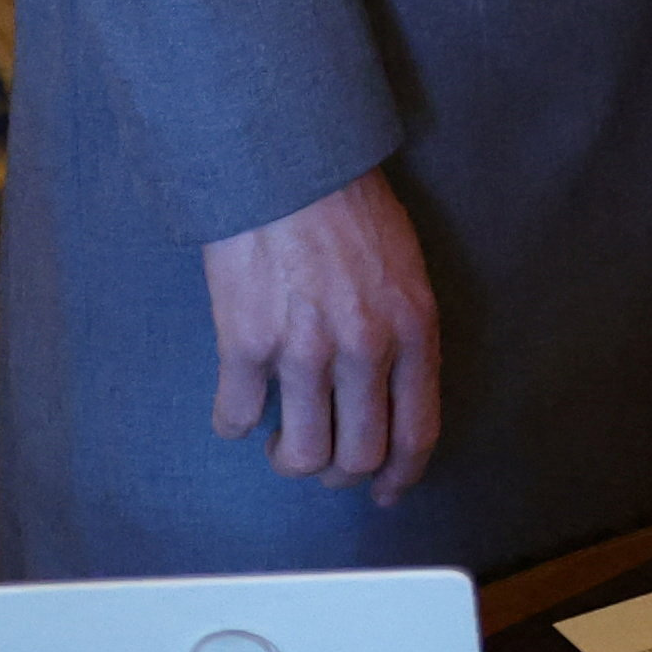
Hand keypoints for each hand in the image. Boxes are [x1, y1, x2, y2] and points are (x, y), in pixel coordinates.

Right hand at [204, 168, 441, 503]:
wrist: (284, 160)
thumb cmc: (346, 204)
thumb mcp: (404, 266)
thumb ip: (403, 330)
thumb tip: (392, 392)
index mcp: (412, 328)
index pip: (417, 432)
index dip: (401, 475)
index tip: (385, 491)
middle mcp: (364, 348)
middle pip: (359, 457)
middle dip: (340, 471)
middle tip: (323, 455)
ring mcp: (304, 351)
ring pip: (301, 456)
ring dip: (288, 459)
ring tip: (280, 437)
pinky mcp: (246, 344)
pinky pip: (237, 419)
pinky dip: (234, 422)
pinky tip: (238, 402)